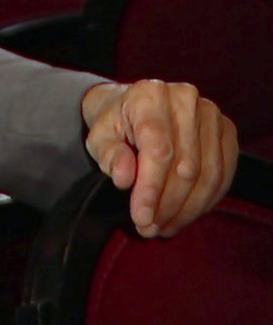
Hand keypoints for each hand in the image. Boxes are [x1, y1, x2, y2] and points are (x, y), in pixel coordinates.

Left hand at [82, 80, 237, 237]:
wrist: (132, 104)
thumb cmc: (114, 122)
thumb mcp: (99, 136)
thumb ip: (108, 154)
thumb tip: (123, 178)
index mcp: (150, 95)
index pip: (158, 151)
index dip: (151, 190)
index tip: (141, 218)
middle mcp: (186, 99)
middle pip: (185, 167)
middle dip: (167, 205)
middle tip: (150, 228)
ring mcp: (211, 114)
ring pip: (208, 174)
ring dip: (187, 209)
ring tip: (165, 227)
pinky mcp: (226, 129)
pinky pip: (223, 173)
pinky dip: (205, 200)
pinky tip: (186, 214)